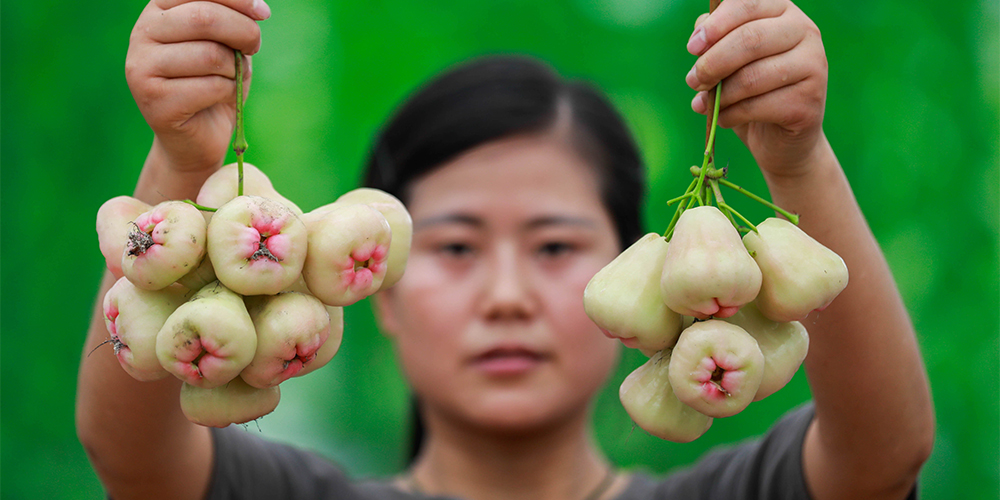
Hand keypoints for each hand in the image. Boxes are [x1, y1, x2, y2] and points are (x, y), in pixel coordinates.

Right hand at [125, 0, 269, 173]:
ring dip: (235, 68)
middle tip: (254, 46)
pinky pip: (210, 87)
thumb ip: (232, 20)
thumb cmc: (214, 83)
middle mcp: (142, 33)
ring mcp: (141, 67)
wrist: (197, 136)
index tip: (264, 13)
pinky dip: (228, 92)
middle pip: (204, 18)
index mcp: (158, 11)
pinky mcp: (153, 100)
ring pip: (210, 55)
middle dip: (243, 31)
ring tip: (231, 78)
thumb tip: (257, 7)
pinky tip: (219, 99)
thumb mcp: (227, 44)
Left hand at [686, 0, 826, 177]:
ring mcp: (813, 66)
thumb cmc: (751, 89)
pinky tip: (724, 119)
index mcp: (784, 12)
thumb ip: (715, 40)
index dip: (716, 25)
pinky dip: (730, 115)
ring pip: (752, 76)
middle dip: (713, 62)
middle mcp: (806, 32)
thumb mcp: (729, 60)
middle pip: (750, 39)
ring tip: (704, 104)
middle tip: (692, 80)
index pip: (748, 4)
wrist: (780, 137)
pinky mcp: (808, 102)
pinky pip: (757, 106)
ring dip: (719, 94)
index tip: (692, 47)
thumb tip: (700, 37)